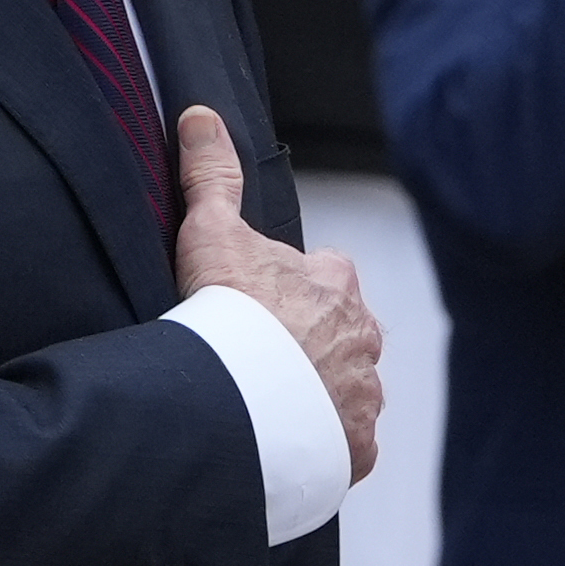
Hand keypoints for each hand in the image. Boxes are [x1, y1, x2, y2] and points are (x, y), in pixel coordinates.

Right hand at [171, 107, 382, 480]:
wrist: (237, 403)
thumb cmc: (227, 316)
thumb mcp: (212, 235)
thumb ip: (212, 176)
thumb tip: (202, 118)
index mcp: (337, 283)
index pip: (322, 278)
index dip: (286, 292)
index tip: (256, 309)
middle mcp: (363, 336)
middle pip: (339, 338)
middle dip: (308, 348)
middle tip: (260, 364)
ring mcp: (363, 394)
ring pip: (345, 391)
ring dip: (315, 398)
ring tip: (267, 409)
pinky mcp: (355, 446)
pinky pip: (344, 446)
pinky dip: (320, 447)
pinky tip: (285, 447)